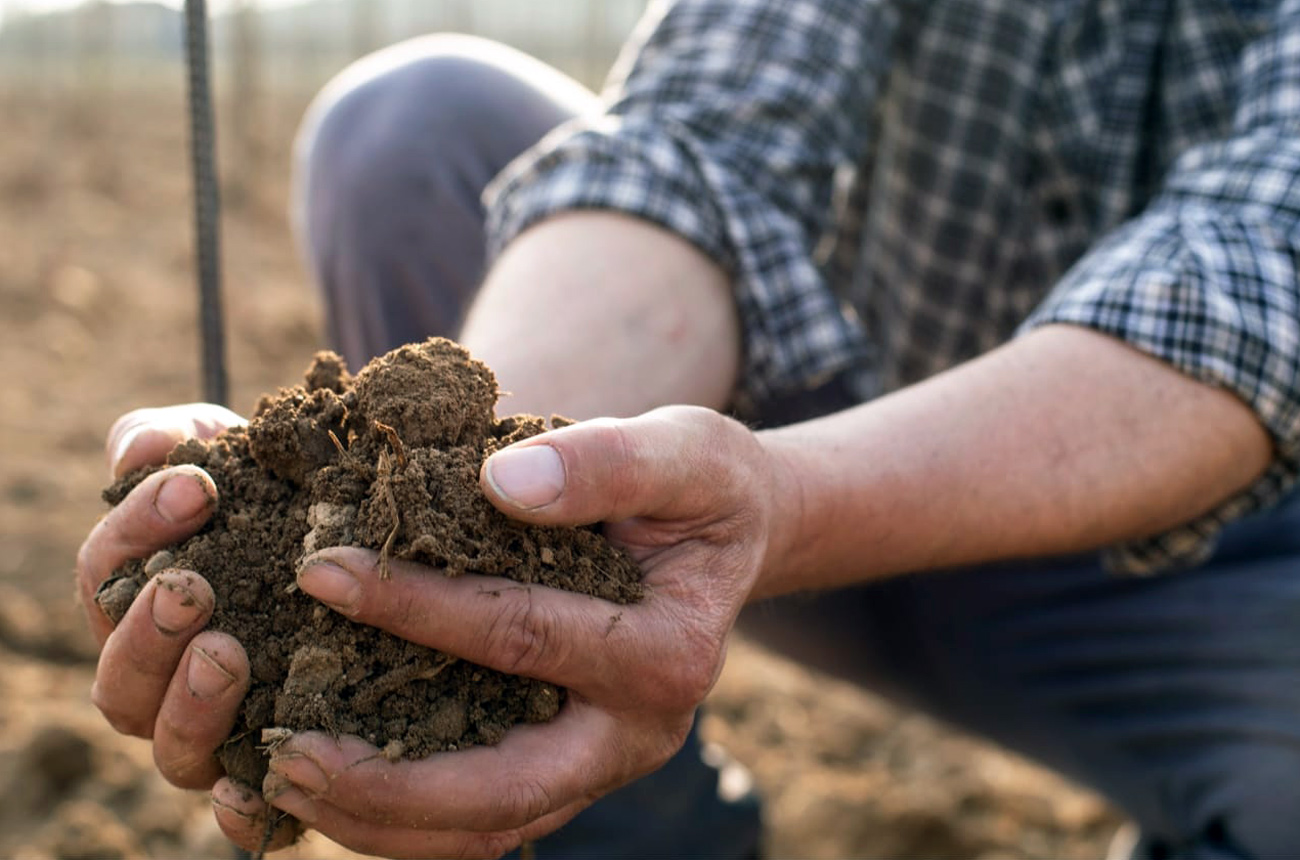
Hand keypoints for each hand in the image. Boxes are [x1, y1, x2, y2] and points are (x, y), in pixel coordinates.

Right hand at [75, 405, 291, 840]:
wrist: (361, 551)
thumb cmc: (282, 500)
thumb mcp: (237, 457)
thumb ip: (177, 439)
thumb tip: (141, 449)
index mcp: (140, 603)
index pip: (107, 575)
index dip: (136, 531)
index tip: (197, 486)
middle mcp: (164, 681)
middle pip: (119, 677)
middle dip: (146, 632)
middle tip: (192, 586)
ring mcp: (215, 735)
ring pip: (172, 747)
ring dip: (191, 703)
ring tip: (228, 651)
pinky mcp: (274, 775)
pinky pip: (244, 816)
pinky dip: (243, 808)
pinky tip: (260, 777)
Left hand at [216, 405, 778, 858]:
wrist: (729, 533)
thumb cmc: (703, 487)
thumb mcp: (682, 452)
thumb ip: (606, 462)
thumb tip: (503, 481)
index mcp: (666, 654)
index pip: (523, 638)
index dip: (415, 607)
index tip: (318, 569)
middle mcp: (636, 733)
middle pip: (506, 792)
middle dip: (388, 783)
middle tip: (286, 756)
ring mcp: (601, 763)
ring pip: (487, 828)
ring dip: (382, 821)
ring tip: (284, 779)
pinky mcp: (568, 768)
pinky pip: (482, 817)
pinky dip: (402, 816)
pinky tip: (329, 780)